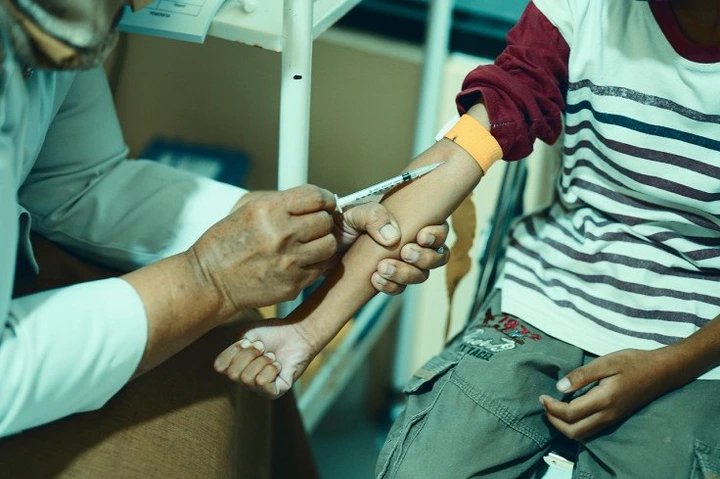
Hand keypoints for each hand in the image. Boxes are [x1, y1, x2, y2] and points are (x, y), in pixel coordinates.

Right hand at [189, 185, 336, 311]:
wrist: (210, 280)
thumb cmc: (228, 240)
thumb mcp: (248, 207)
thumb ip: (282, 200)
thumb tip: (318, 200)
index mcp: (269, 210)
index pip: (317, 197)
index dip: (327, 199)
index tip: (326, 204)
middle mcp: (282, 234)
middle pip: (326, 221)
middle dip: (323, 221)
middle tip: (314, 226)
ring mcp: (290, 261)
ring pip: (330, 245)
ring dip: (323, 243)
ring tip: (309, 244)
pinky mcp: (294, 283)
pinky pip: (322, 267)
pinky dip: (317, 263)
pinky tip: (304, 260)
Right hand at [214, 318, 316, 398]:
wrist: (296, 333)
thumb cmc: (272, 333)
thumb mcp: (246, 335)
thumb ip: (232, 349)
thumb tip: (226, 367)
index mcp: (236, 367)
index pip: (219, 367)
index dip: (233, 351)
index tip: (247, 342)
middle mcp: (245, 381)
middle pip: (233, 374)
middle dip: (249, 356)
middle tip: (263, 348)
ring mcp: (259, 389)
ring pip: (247, 379)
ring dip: (262, 361)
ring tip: (272, 357)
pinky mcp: (275, 393)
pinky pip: (262, 383)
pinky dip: (271, 369)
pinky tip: (278, 365)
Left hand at [340, 203, 449, 294]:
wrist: (321, 246)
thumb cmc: (340, 223)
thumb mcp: (354, 213)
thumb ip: (373, 216)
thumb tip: (393, 237)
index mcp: (409, 221)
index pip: (438, 228)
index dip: (437, 235)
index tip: (421, 236)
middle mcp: (410, 243)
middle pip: (437, 256)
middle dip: (425, 257)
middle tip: (405, 252)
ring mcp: (400, 263)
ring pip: (421, 275)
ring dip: (406, 273)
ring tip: (382, 268)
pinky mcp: (388, 280)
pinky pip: (400, 288)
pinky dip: (391, 286)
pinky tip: (375, 279)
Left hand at [539, 348, 681, 439]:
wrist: (661, 372)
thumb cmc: (633, 363)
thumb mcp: (606, 362)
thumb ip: (582, 375)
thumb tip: (559, 388)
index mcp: (604, 400)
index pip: (570, 413)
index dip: (552, 408)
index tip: (542, 396)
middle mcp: (607, 415)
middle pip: (574, 431)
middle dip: (554, 421)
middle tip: (544, 405)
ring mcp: (612, 419)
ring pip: (582, 435)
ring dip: (564, 426)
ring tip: (553, 409)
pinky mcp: (614, 418)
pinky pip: (590, 430)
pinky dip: (575, 426)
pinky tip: (569, 412)